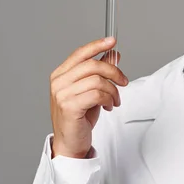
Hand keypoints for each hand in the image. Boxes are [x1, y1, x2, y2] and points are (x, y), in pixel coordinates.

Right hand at [49, 37, 128, 158]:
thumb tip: (113, 55)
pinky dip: (108, 99)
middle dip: (114, 72)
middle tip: (124, 82)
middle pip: (92, 65)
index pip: (80, 53)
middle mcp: (58, 82)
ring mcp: (61, 94)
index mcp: (61, 75)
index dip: (97, 45)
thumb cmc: (80, 117)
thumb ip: (100, 72)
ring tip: (114, 100)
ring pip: (98, 81)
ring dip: (113, 91)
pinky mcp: (69, 107)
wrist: (71, 143)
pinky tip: (109, 106)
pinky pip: (97, 94)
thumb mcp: (92, 90)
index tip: (112, 41)